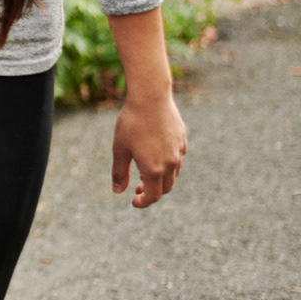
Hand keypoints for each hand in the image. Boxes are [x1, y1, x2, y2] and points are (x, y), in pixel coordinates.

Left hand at [111, 90, 186, 207]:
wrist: (150, 97)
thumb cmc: (131, 123)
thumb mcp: (120, 148)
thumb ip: (120, 172)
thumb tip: (118, 191)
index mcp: (154, 169)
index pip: (153, 196)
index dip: (143, 202)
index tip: (134, 201)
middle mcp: (171, 163)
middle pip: (165, 188)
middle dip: (152, 192)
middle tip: (137, 187)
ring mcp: (179, 151)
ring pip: (173, 174)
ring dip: (161, 178)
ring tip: (146, 171)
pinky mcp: (182, 140)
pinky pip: (177, 158)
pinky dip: (168, 163)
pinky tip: (156, 153)